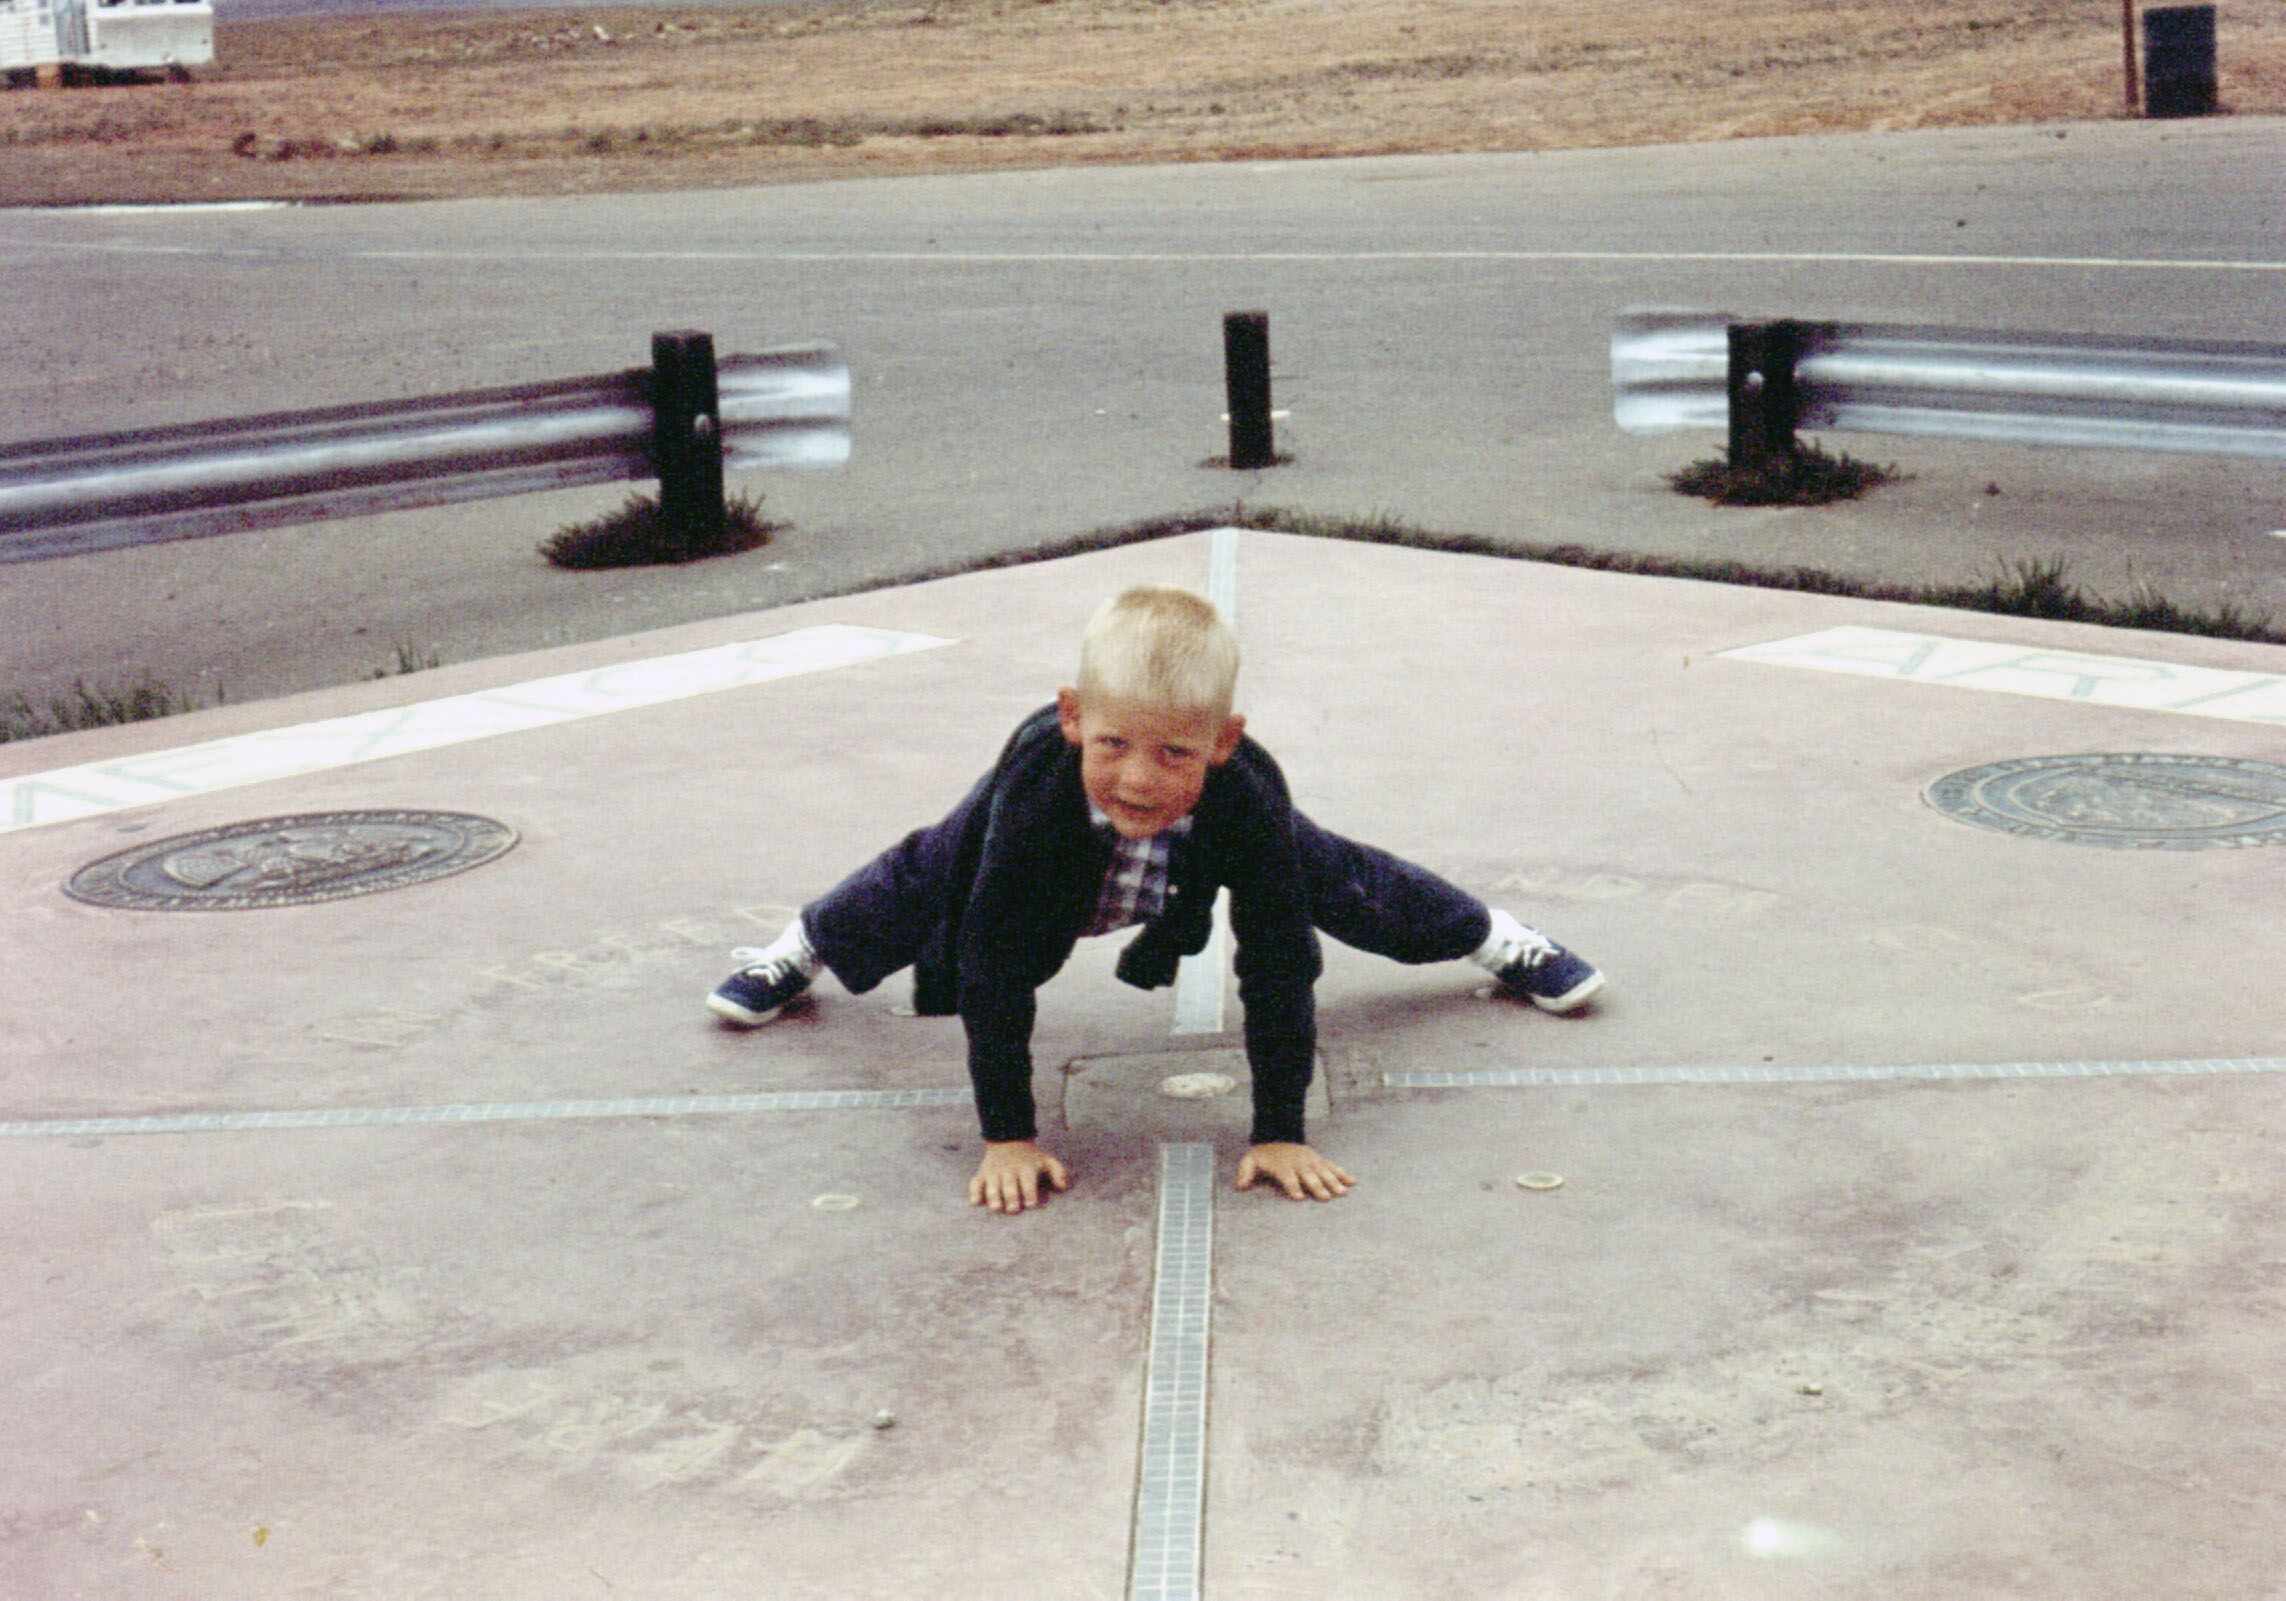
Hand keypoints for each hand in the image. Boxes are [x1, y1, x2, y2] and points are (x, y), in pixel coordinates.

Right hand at [968, 1140, 1071, 1213]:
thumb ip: (1059, 1173)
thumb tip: (1063, 1187)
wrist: (1008, 1139)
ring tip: (996, 1208)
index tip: (1031, 1204)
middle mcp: (1009, 1170)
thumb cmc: (1031, 1158)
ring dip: (994, 1196)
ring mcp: (994, 1172)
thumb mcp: (1047, 1160)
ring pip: (992, 1185)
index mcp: (1026, 1168)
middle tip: (1014, 1209)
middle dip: (1011, 1197)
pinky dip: (974, 1192)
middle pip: (1009, 1185)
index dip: (1030, 1192)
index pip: (1028, 1181)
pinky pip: (975, 1183)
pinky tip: (975, 1202)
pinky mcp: (982, 1174)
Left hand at [1235, 1142, 1355, 1201]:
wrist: (1277, 1133)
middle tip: (1326, 1197)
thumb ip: (1245, 1172)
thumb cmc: (1264, 1154)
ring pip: (1324, 1171)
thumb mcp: (1250, 1160)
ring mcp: (1311, 1160)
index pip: (1288, 1178)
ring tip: (1342, 1193)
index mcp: (1283, 1165)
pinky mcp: (1319, 1159)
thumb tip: (1240, 1186)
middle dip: (1317, 1186)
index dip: (1293, 1187)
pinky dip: (1343, 1173)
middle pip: (1309, 1176)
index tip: (1300, 1197)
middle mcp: (1299, 1163)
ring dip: (1333, 1182)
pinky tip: (1352, 1181)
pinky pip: (1332, 1166)